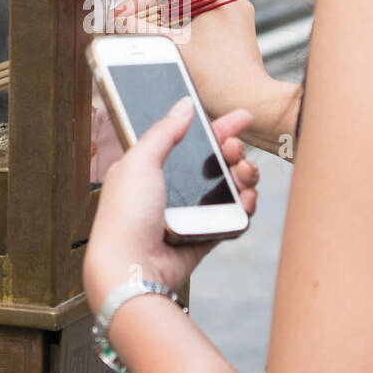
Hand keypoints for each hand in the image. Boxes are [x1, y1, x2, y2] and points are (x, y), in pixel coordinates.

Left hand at [83, 99, 259, 313]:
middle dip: (234, 152)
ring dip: (244, 177)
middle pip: (216, 162)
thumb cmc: (125, 216)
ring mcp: (190, 214)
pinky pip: (233, 217)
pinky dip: (245, 208)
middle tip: (236, 152)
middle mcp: (172, 189)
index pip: (190, 140)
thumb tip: (185, 104)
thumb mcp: (140, 162)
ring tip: (244, 177)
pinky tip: (247, 201)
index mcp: (151, 168)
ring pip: (229, 188)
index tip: (242, 118)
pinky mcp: (203, 236)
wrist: (131, 268)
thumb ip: (164, 131)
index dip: (218, 128)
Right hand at [113, 0, 266, 120]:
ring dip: (160, 22)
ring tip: (141, 34)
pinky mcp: (227, 34)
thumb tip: (119, 21)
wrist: (251, 105)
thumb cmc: (223, 81)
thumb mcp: (173, 49)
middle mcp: (228, 1)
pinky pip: (194, 24)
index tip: (122, 15)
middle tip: (127, 24)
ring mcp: (229, 18)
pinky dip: (175, 32)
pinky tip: (161, 44)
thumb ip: (141, 30)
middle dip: (148, 11)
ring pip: (183, 11)